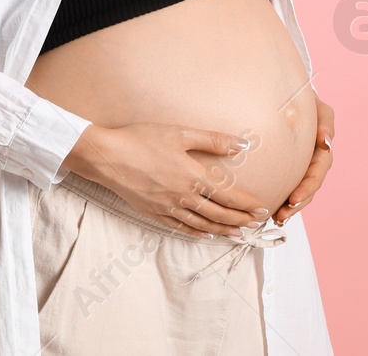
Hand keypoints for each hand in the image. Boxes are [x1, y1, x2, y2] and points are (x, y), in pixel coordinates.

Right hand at [66, 123, 270, 236]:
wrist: (105, 156)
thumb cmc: (141, 139)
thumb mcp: (179, 133)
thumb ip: (213, 140)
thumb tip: (242, 145)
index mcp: (193, 177)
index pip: (229, 196)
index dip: (247, 204)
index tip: (262, 209)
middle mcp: (184, 197)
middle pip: (218, 214)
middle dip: (239, 221)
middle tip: (254, 225)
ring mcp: (167, 207)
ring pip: (202, 224)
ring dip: (222, 230)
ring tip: (237, 235)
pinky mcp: (152, 211)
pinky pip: (179, 227)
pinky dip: (195, 233)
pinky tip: (204, 234)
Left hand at [273, 96, 333, 225]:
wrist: (286, 94)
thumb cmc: (304, 99)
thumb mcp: (318, 107)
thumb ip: (325, 122)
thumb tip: (326, 141)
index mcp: (322, 148)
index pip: (317, 172)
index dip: (307, 187)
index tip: (294, 198)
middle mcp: (313, 159)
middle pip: (309, 186)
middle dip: (298, 202)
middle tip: (284, 213)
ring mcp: (302, 164)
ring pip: (299, 189)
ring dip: (291, 206)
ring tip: (278, 217)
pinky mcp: (288, 165)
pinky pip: (286, 184)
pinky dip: (281, 198)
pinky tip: (273, 210)